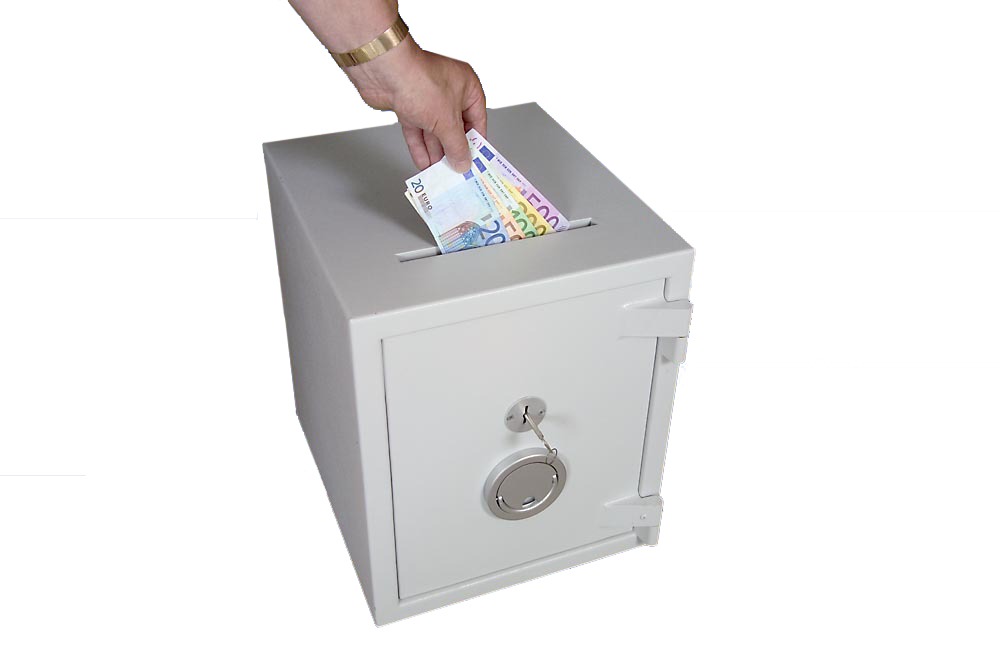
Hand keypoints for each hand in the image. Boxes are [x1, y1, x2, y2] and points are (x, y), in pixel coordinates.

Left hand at [345, 38, 485, 171]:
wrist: (384, 71)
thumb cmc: (420, 82)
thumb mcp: (447, 121)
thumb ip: (457, 145)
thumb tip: (463, 162)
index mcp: (467, 86)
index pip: (477, 119)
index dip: (476, 141)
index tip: (475, 160)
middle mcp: (449, 91)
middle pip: (455, 127)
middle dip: (453, 149)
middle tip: (456, 170)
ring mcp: (427, 98)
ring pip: (435, 131)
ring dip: (436, 152)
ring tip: (440, 172)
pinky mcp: (408, 105)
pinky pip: (417, 130)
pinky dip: (420, 147)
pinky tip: (423, 164)